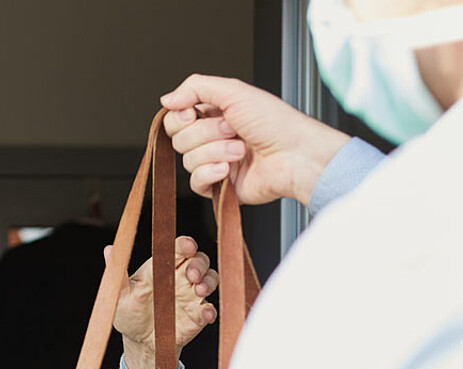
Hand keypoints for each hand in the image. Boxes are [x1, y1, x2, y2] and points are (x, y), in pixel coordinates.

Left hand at [109, 235, 217, 368]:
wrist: (139, 343)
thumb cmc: (129, 314)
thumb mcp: (119, 295)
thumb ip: (117, 273)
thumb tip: (109, 249)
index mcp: (161, 268)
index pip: (177, 249)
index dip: (185, 245)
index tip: (188, 247)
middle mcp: (180, 278)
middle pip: (199, 261)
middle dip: (199, 265)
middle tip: (191, 275)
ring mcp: (192, 296)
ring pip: (210, 279)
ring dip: (209, 282)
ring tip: (200, 290)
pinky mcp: (198, 315)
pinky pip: (211, 309)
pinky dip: (211, 310)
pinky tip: (206, 314)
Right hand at [160, 74, 350, 204]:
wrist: (296, 156)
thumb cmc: (276, 123)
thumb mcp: (234, 91)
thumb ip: (195, 87)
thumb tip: (166, 98)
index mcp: (214, 114)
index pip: (175, 117)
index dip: (180, 116)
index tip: (193, 113)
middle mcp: (213, 138)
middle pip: (179, 138)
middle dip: (205, 133)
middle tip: (232, 129)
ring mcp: (215, 162)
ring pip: (188, 160)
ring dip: (216, 152)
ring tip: (241, 149)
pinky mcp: (219, 186)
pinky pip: (195, 182)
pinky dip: (210, 173)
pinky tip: (228, 169)